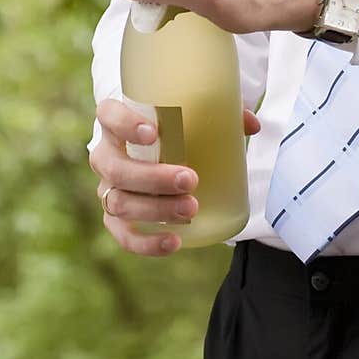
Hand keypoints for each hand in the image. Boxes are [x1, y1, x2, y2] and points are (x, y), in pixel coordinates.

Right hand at [91, 98, 260, 255]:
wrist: (154, 156)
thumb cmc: (174, 130)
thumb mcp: (193, 117)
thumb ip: (221, 116)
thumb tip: (252, 125)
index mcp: (116, 123)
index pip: (108, 115)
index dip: (124, 124)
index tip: (153, 133)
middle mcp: (106, 156)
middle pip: (116, 168)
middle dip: (152, 177)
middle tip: (190, 179)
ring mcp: (108, 188)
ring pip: (119, 202)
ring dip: (155, 209)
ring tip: (191, 209)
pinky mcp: (115, 217)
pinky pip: (122, 234)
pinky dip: (146, 242)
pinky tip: (174, 242)